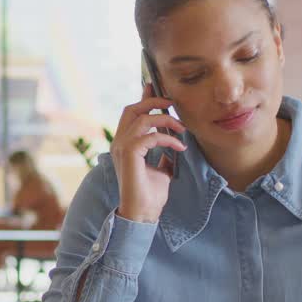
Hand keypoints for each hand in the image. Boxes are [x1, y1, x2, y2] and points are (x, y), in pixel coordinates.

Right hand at [111, 84, 186, 223]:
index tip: (157, 87)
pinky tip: (179, 147)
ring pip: (143, 119)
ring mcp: (122, 148)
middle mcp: (119, 142)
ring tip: (182, 129)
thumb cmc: (150, 195)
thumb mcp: (161, 168)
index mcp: (124, 143)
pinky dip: (168, 138)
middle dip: (154, 102)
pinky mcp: (129, 155)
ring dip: (166, 120)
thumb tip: (173, 143)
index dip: (144, 98)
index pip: (131, 113)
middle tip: (173, 104)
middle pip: (133, 108)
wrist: (142, 214)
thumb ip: (163, 154)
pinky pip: (150, 136)